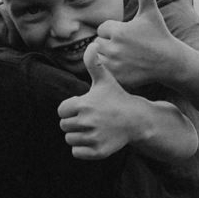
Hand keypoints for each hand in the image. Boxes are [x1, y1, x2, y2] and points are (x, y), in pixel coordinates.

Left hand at [57, 44, 139, 158]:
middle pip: (64, 126)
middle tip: (89, 119)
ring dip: (77, 135)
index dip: (70, 109)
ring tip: (92, 128)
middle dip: (73, 122)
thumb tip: (91, 44)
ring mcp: (93, 138)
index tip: (83, 107)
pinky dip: (82, 149)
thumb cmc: (117, 97)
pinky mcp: (97, 151)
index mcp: (83, 104)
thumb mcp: (105, 80)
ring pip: (70, 140)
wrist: (136, 119)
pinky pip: (77, 153)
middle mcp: (87, 122)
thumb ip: (94, 63)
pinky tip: (94, 139)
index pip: (62, 111)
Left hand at [91, 0, 178, 88]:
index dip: (113, 31)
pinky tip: (124, 66)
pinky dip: (111, 70)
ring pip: (100, 57)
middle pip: (98, 43)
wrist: (169, 62)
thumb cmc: (159, 35)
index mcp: (118, 30)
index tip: (127, 35)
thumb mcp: (151, 13)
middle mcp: (114, 47)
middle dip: (109, 43)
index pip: (102, 29)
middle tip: (126, 46)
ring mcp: (115, 64)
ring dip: (108, 56)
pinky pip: (104, 72)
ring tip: (125, 56)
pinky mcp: (117, 78)